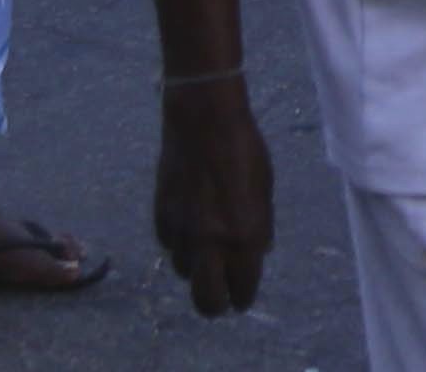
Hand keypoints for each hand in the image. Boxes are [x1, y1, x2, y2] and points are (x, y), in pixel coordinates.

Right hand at [154, 89, 273, 315]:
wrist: (203, 121)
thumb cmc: (244, 150)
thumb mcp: (264, 189)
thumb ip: (261, 226)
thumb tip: (259, 252)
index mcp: (244, 236)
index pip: (242, 289)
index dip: (243, 298)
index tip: (242, 298)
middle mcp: (211, 243)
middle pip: (207, 300)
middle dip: (216, 303)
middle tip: (222, 295)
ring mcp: (183, 234)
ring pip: (185, 273)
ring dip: (197, 268)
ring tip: (207, 249)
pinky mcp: (160, 219)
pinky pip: (170, 247)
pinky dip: (180, 244)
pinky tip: (189, 225)